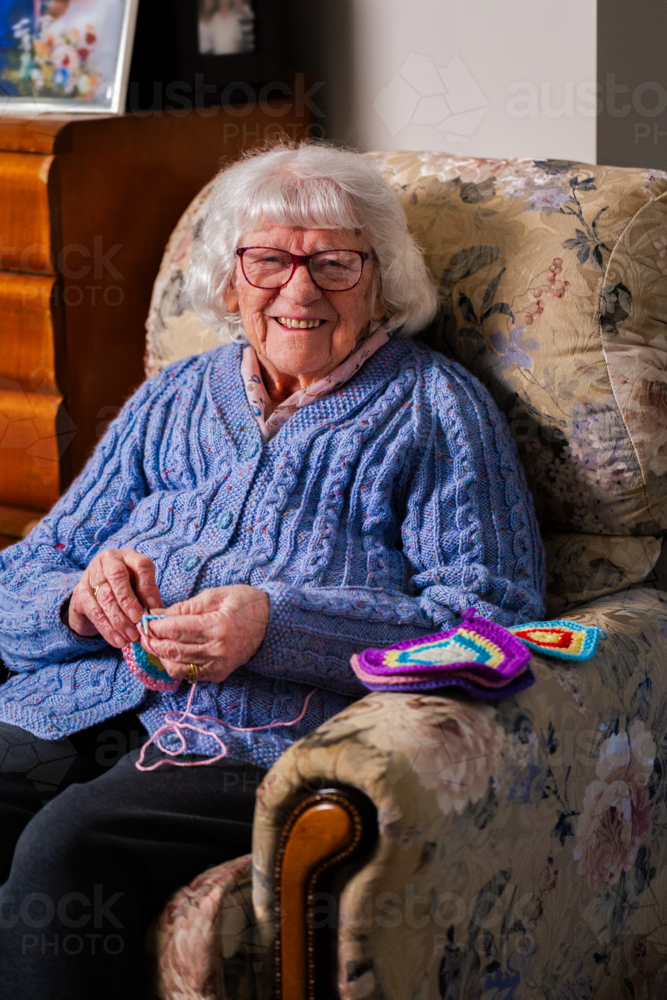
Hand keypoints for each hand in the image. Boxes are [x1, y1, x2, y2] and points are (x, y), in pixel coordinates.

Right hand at [68, 548, 160, 646]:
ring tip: (130, 636)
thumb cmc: (125, 590)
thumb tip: (156, 611)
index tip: (153, 607)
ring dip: (119, 619)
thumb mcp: (139, 589)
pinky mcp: (79, 592)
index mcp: (128, 556)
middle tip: (137, 620)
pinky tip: (117, 640)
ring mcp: (91, 574)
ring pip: (105, 596)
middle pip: (118, 577)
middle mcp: (108, 560)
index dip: (148, 586)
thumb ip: (148, 596)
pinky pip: (94, 611)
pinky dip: (107, 628)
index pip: (141, 565)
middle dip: (129, 601)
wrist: (95, 597)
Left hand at [140, 585, 269, 682]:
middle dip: (152, 641)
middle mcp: (217, 650)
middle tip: (141, 633)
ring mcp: (218, 665)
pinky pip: (189, 674)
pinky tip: (169, 654)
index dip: (155, 626)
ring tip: (152, 643)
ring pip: (177, 666)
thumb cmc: (246, 603)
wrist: (272, 623)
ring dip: (160, 655)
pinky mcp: (219, 674)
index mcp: (217, 626)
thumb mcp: (216, 596)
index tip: (144, 621)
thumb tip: (159, 614)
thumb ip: (186, 607)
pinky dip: (175, 665)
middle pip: (173, 649)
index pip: (175, 629)